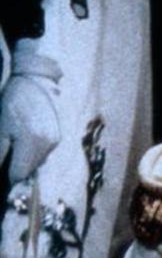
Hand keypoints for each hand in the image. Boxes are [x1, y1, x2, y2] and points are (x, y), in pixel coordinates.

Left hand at [0, 50, 61, 182]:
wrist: (38, 81)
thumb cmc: (15, 101)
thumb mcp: (2, 128)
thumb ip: (1, 152)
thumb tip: (0, 169)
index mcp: (32, 144)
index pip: (18, 174)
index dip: (6, 176)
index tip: (1, 172)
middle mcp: (48, 145)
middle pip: (29, 170)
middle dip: (15, 168)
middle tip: (6, 155)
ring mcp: (55, 141)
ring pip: (37, 162)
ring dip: (24, 159)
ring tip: (15, 143)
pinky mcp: (58, 136)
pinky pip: (43, 152)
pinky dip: (33, 151)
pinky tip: (26, 137)